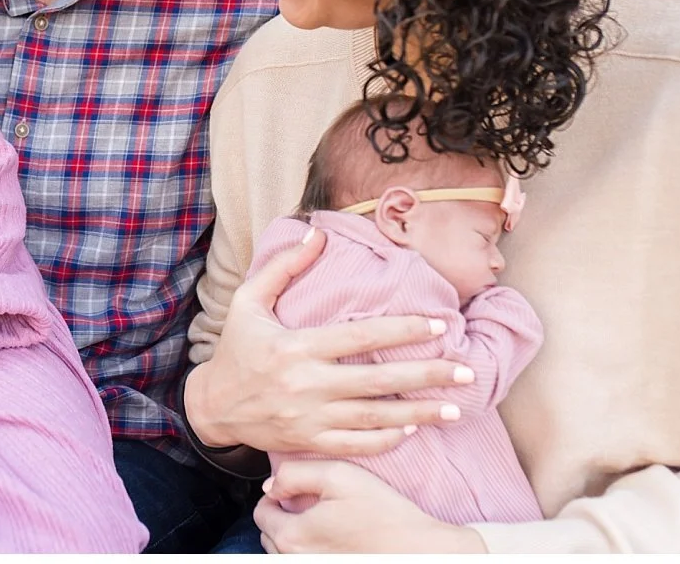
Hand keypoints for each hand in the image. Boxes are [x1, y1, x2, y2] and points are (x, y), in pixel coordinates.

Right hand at [184, 227, 471, 455]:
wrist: (213, 406)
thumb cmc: (236, 349)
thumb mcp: (248, 301)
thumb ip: (283, 267)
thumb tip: (316, 233)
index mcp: (296, 347)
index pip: (359, 337)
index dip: (401, 330)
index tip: (439, 325)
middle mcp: (306, 385)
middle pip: (378, 382)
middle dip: (427, 376)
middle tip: (467, 371)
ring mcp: (310, 419)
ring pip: (375, 419)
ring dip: (418, 415)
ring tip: (454, 409)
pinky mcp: (310, 443)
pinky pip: (356, 446)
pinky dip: (386, 440)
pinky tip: (411, 431)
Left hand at [254, 459, 485, 552]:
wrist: (419, 550)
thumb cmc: (382, 514)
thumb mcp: (338, 475)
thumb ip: (295, 474)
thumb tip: (271, 485)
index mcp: (291, 536)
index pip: (261, 513)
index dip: (276, 496)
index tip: (295, 491)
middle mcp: (296, 561)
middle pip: (270, 536)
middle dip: (282, 518)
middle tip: (310, 504)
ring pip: (285, 553)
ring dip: (295, 536)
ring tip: (323, 522)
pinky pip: (306, 561)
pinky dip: (312, 550)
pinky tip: (334, 540)